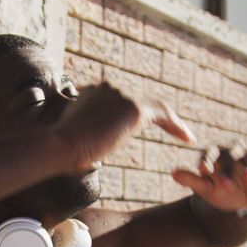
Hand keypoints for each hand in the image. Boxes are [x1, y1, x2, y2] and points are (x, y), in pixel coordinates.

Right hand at [55, 83, 195, 171]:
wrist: (59, 146)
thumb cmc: (60, 150)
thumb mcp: (73, 139)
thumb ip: (86, 137)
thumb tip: (91, 159)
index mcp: (94, 91)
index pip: (121, 99)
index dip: (133, 112)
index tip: (139, 124)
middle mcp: (110, 87)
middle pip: (142, 100)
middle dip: (157, 116)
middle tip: (173, 129)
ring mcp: (123, 95)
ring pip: (155, 107)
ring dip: (170, 122)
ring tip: (184, 135)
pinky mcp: (134, 108)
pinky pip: (164, 115)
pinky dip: (176, 126)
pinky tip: (188, 139)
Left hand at [172, 146, 246, 212]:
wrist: (242, 200)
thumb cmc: (220, 190)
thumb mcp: (205, 188)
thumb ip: (192, 180)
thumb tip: (173, 174)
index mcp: (217, 154)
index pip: (210, 153)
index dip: (207, 160)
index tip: (202, 169)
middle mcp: (235, 151)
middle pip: (232, 156)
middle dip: (228, 169)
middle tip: (225, 184)